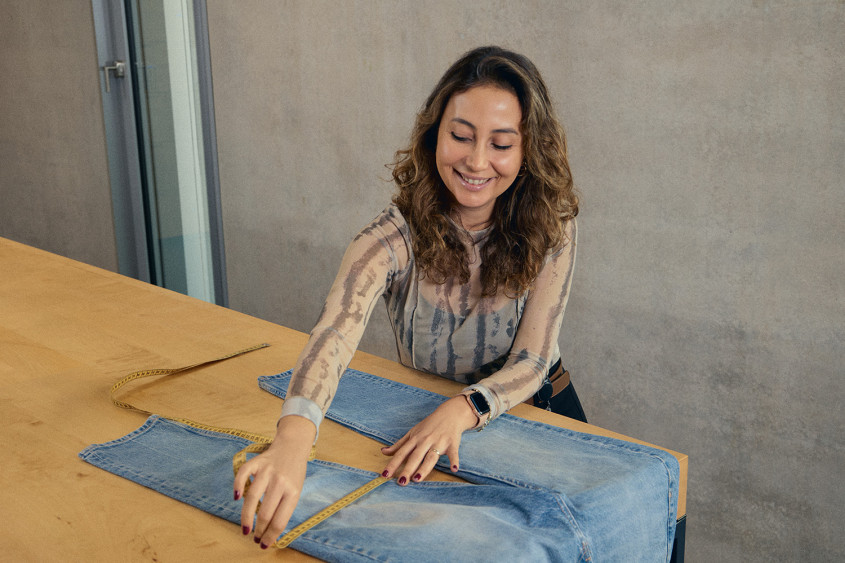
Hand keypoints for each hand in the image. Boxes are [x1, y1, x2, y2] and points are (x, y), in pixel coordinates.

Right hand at [233, 416, 315, 548]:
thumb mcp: (296, 490)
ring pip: (252, 497)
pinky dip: (238, 486)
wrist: (293, 446)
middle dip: (259, 530)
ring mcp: (268, 471)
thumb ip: (284, 507)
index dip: (270, 536)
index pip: (280, 520)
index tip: (264, 544)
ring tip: (245, 529)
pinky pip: (243, 474)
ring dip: (246, 517)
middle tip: (254, 538)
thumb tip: (270, 531)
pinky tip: (236, 498)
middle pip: (265, 512)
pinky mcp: (257, 462)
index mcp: (293, 492)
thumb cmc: (294, 473)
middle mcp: (280, 482)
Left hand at [380, 395, 477, 484]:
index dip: (393, 464)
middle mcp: (425, 441)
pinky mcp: (452, 443)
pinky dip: (454, 460)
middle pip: (415, 457)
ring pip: (431, 457)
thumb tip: (383, 452)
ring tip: (417, 479)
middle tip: (401, 482)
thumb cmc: (429, 425)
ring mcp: (439, 442)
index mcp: (415, 439)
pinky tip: (454, 469)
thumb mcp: (413, 432)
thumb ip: (399, 444)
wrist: (450, 413)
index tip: (385, 475)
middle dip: (408, 469)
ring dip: (424, 468)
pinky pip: (453, 453)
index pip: (401, 453)